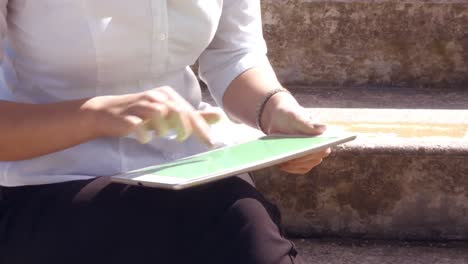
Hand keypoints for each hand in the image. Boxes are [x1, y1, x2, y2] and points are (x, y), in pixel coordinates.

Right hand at [83, 86, 220, 144]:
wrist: (107, 113)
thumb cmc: (143, 114)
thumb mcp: (169, 113)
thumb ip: (193, 116)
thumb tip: (219, 117)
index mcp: (167, 95)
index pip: (188, 111)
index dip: (201, 127)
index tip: (210, 142)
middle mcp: (155, 97)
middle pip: (176, 111)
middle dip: (184, 128)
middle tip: (183, 139)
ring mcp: (139, 106)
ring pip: (158, 114)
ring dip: (163, 128)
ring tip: (161, 135)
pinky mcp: (126, 117)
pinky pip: (137, 126)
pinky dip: (143, 134)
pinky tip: (144, 138)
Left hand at [260, 92, 330, 173]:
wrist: (278, 118)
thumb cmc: (289, 114)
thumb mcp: (295, 116)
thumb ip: (307, 123)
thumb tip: (323, 128)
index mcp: (321, 134)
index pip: (322, 147)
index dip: (314, 152)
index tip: (302, 152)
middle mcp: (320, 146)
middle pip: (314, 159)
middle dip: (300, 160)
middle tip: (287, 158)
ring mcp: (311, 155)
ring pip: (307, 165)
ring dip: (294, 166)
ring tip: (281, 162)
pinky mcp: (303, 161)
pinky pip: (300, 169)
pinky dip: (291, 168)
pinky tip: (280, 164)